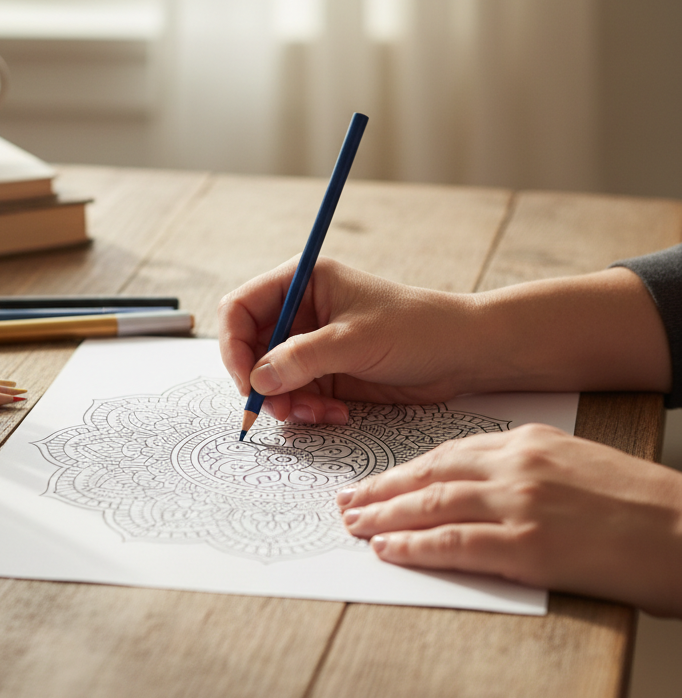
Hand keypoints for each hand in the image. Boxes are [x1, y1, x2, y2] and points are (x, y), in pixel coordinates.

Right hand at [218, 257, 481, 423]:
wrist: (463, 355)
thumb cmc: (417, 329)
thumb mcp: (356, 340)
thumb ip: (303, 358)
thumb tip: (257, 379)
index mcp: (302, 282)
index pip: (241, 308)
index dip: (234, 344)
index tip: (245, 380)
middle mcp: (300, 312)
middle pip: (250, 349)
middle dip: (261, 382)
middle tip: (277, 409)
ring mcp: (311, 345)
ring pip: (270, 379)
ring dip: (286, 402)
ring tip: (316, 414)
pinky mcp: (325, 374)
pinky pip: (295, 397)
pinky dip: (307, 411)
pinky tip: (335, 415)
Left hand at [337, 424, 681, 616]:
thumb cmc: (639, 504)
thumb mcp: (575, 463)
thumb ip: (523, 469)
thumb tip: (475, 489)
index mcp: (526, 441)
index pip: (446, 454)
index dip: (403, 470)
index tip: (375, 480)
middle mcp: (516, 466)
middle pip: (428, 475)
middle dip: (381, 489)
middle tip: (346, 501)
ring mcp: (519, 505)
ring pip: (431, 506)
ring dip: (384, 516)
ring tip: (353, 526)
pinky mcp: (528, 547)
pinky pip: (455, 545)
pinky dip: (415, 547)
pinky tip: (388, 551)